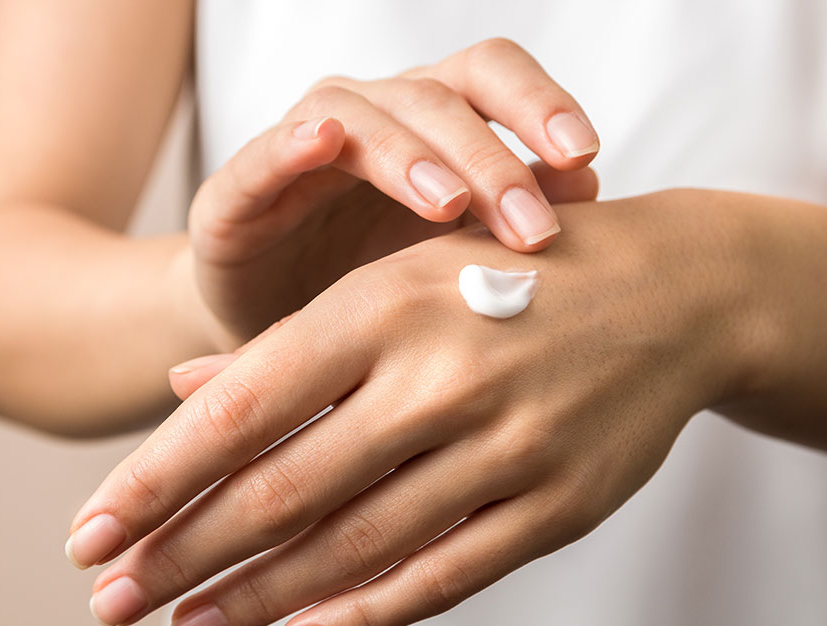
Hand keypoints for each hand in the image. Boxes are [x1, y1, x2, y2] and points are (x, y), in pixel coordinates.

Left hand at [68, 190, 755, 625]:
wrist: (675, 294)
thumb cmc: (513, 276)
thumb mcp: (401, 280)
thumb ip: (294, 343)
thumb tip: (182, 389)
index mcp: (385, 305)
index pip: (242, 408)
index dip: (155, 477)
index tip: (88, 533)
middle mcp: (440, 375)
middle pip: (282, 488)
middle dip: (184, 552)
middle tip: (110, 597)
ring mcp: (506, 444)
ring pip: (355, 543)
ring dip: (258, 596)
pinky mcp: (558, 502)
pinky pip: (446, 574)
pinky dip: (366, 612)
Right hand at [187, 38, 598, 345]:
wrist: (276, 344)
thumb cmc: (375, 293)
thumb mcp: (452, 259)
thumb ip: (509, 218)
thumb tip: (589, 186)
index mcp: (430, 126)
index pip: (490, 79)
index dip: (539, 104)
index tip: (584, 158)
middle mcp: (371, 118)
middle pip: (436, 97)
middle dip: (489, 159)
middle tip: (530, 228)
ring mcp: (301, 148)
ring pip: (359, 116)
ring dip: (408, 155)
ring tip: (447, 205)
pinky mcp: (237, 192)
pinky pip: (263, 154)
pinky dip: (292, 144)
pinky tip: (322, 143)